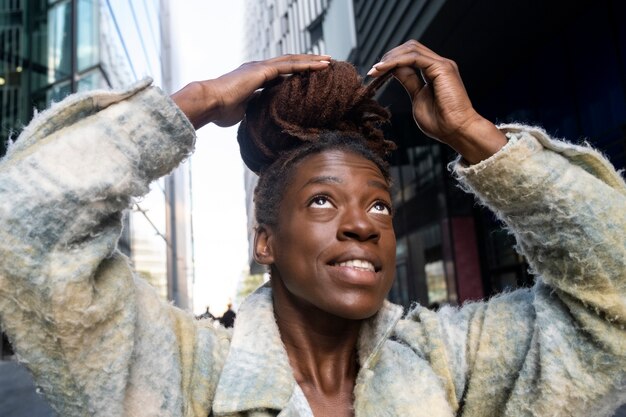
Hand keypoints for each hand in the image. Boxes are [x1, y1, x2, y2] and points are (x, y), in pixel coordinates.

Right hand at [172, 54, 330, 128]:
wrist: (209, 103)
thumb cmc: (220, 111)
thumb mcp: (243, 111)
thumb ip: (254, 110)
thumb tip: (263, 120)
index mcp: (254, 78)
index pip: (280, 73)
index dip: (296, 73)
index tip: (310, 76)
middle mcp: (258, 69)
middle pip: (289, 63)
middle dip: (308, 63)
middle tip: (326, 63)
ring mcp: (260, 67)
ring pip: (292, 60)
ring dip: (312, 60)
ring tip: (329, 61)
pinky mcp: (263, 70)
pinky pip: (289, 65)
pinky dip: (306, 65)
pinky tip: (320, 66)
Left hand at [367, 40, 505, 163]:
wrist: (457, 131)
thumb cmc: (440, 123)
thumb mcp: (418, 98)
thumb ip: (409, 83)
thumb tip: (395, 71)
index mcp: (434, 72)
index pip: (409, 57)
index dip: (391, 62)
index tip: (374, 73)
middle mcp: (439, 65)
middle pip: (410, 48)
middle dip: (389, 56)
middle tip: (373, 70)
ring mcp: (442, 64)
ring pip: (411, 49)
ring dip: (390, 57)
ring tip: (376, 69)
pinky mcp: (442, 68)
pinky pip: (415, 57)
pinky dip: (397, 61)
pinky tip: (384, 69)